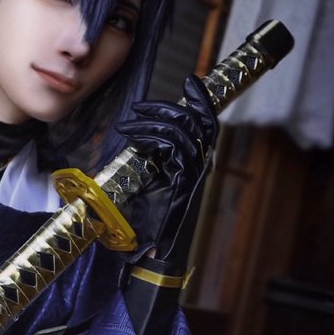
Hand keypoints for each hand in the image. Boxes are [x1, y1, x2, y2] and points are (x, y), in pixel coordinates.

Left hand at [115, 75, 217, 263]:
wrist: (155, 253)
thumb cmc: (148, 225)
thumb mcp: (147, 186)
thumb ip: (150, 163)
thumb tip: (136, 144)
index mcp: (193, 164)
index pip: (205, 123)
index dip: (200, 100)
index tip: (189, 81)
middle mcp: (199, 165)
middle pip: (199, 121)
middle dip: (170, 106)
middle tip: (141, 106)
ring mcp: (194, 173)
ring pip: (184, 130)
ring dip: (154, 121)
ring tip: (128, 123)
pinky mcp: (185, 180)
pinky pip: (175, 146)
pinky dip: (154, 136)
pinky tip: (135, 139)